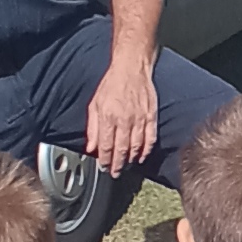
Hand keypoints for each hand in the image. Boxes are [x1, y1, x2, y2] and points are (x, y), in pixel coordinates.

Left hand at [85, 47, 158, 178]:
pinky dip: (146, 150)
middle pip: (121, 150)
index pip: (106, 146)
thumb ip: (93, 128)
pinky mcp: (151, 116)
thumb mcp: (95, 104)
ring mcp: (139, 119)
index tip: (103, 167)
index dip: (104, 160)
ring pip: (136, 147)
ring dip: (131, 160)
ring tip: (126, 166)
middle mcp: (124, 120)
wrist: (131, 68)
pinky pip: (150, 139)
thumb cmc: (112, 84)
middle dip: (117, 164)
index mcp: (108, 117)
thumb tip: (91, 147)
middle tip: (115, 173)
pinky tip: (142, 156)